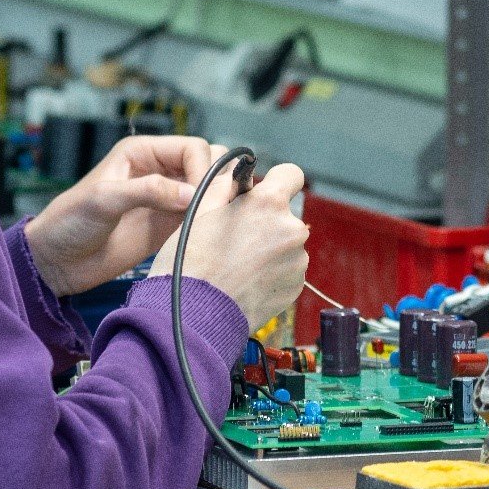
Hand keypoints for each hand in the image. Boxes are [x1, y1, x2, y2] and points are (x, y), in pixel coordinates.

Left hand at [25, 137, 230, 296]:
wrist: (58, 262)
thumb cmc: (69, 222)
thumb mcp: (104, 200)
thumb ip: (147, 191)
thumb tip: (192, 194)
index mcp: (143, 152)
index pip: (193, 148)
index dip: (203, 169)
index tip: (201, 197)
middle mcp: (160, 170)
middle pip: (209, 163)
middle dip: (217, 181)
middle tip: (212, 209)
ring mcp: (167, 198)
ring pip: (210, 189)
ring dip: (219, 200)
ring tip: (213, 221)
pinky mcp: (170, 225)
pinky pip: (202, 216)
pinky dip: (211, 221)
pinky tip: (208, 234)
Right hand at [150, 163, 307, 331]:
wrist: (194, 314)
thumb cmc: (191, 263)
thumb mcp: (199, 211)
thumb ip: (224, 186)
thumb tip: (235, 175)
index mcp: (268, 204)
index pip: (291, 174)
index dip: (275, 181)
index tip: (262, 193)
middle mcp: (290, 229)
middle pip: (285, 213)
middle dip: (266, 220)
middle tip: (236, 237)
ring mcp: (296, 261)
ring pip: (286, 243)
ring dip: (269, 248)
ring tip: (238, 264)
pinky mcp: (296, 287)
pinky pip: (287, 269)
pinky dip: (272, 271)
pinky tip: (246, 279)